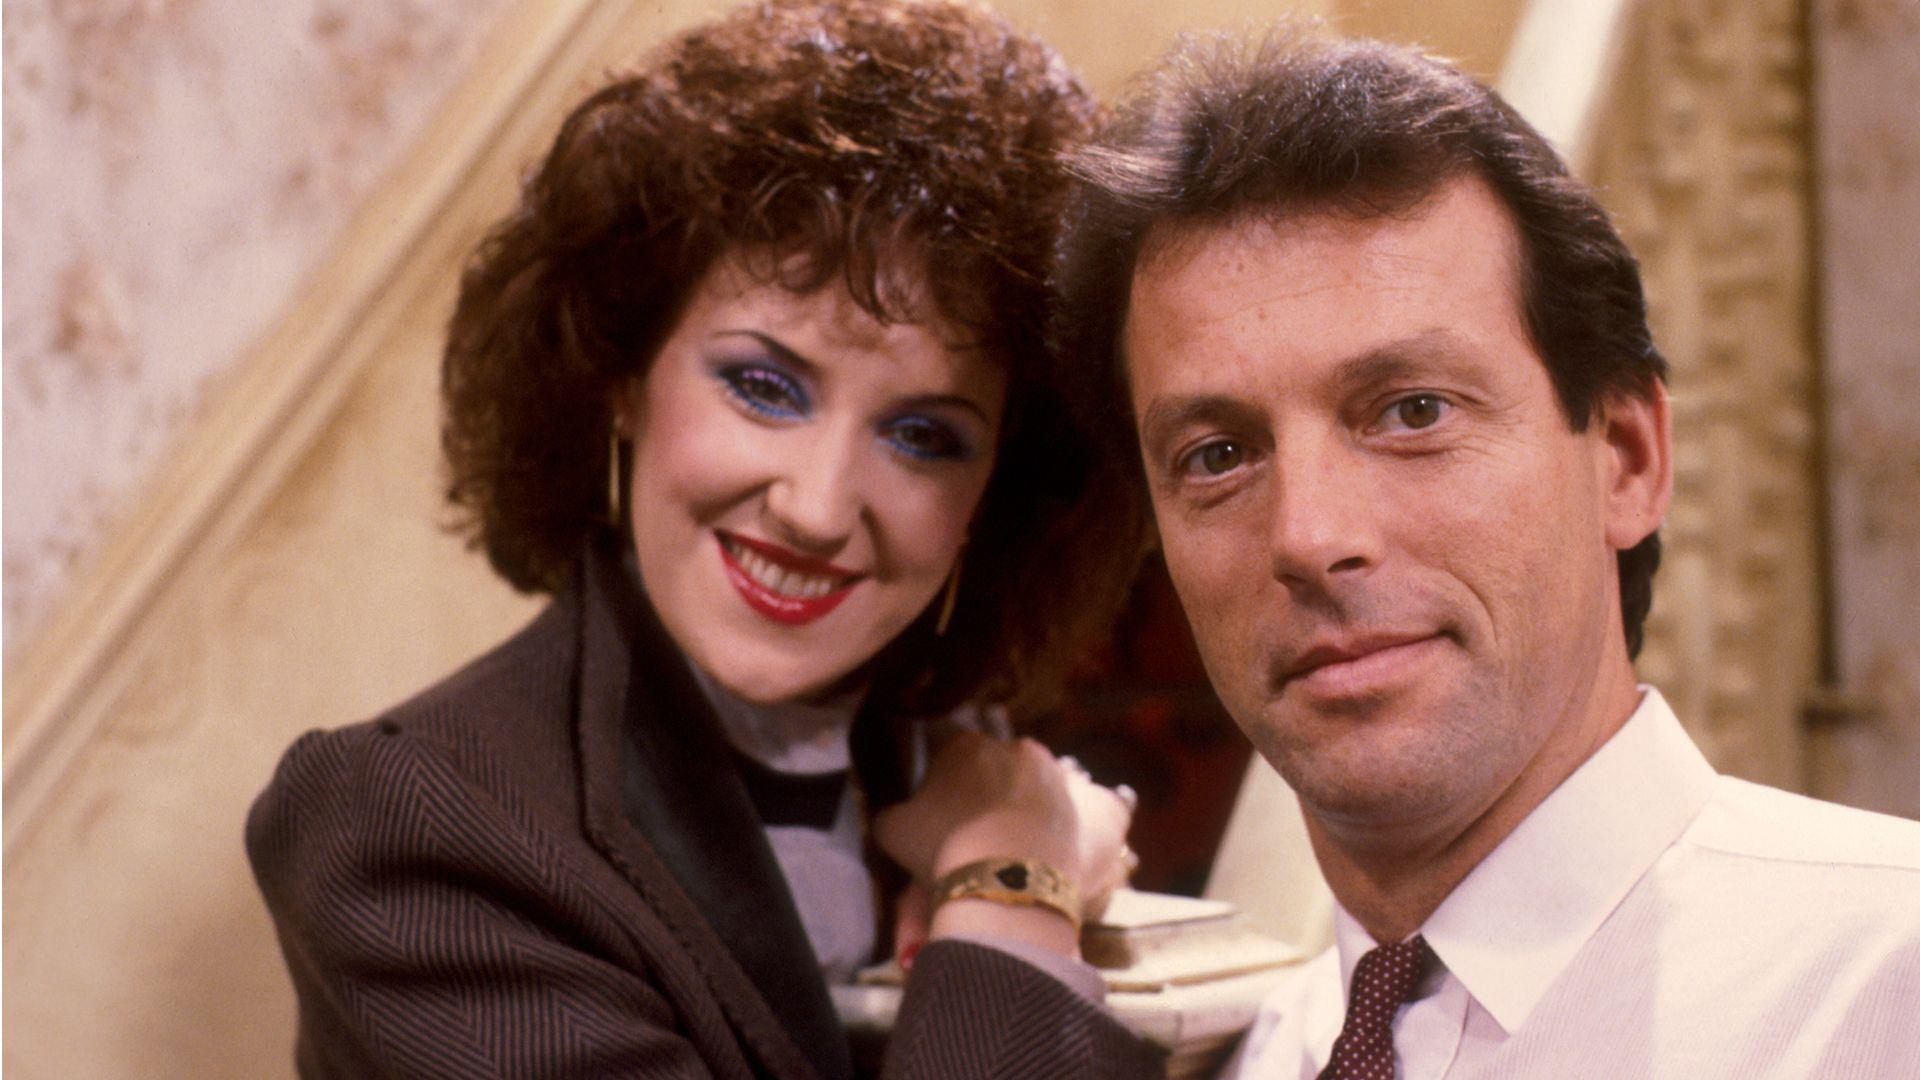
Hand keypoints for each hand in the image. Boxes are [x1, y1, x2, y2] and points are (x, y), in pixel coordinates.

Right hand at [874, 732, 1135, 958]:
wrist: (1006, 876)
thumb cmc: (942, 847)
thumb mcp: (893, 830)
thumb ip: (894, 814)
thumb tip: (897, 816)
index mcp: (965, 745)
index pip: (952, 756)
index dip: (947, 788)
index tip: (945, 820)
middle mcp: (1015, 748)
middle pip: (1000, 769)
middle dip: (992, 795)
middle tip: (982, 836)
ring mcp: (1058, 774)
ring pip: (1041, 788)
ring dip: (1032, 810)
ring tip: (1021, 851)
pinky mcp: (1093, 804)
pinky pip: (1091, 810)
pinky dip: (1078, 825)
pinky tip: (1063, 848)